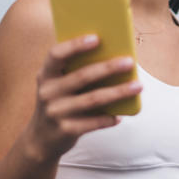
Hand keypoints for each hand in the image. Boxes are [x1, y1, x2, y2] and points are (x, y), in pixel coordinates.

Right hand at [27, 34, 141, 159]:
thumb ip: (76, 72)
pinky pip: (94, 122)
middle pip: (82, 76)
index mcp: (45, 75)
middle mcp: (48, 92)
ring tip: (138, 86)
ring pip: (93, 99)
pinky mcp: (66, 130)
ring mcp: (56, 112)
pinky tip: (121, 115)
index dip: (75, 45)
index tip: (97, 38)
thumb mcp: (58, 86)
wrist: (41, 140)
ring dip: (118, 92)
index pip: (56, 54)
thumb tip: (113, 58)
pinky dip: (109, 118)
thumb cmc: (58, 103)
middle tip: (129, 62)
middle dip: (108, 68)